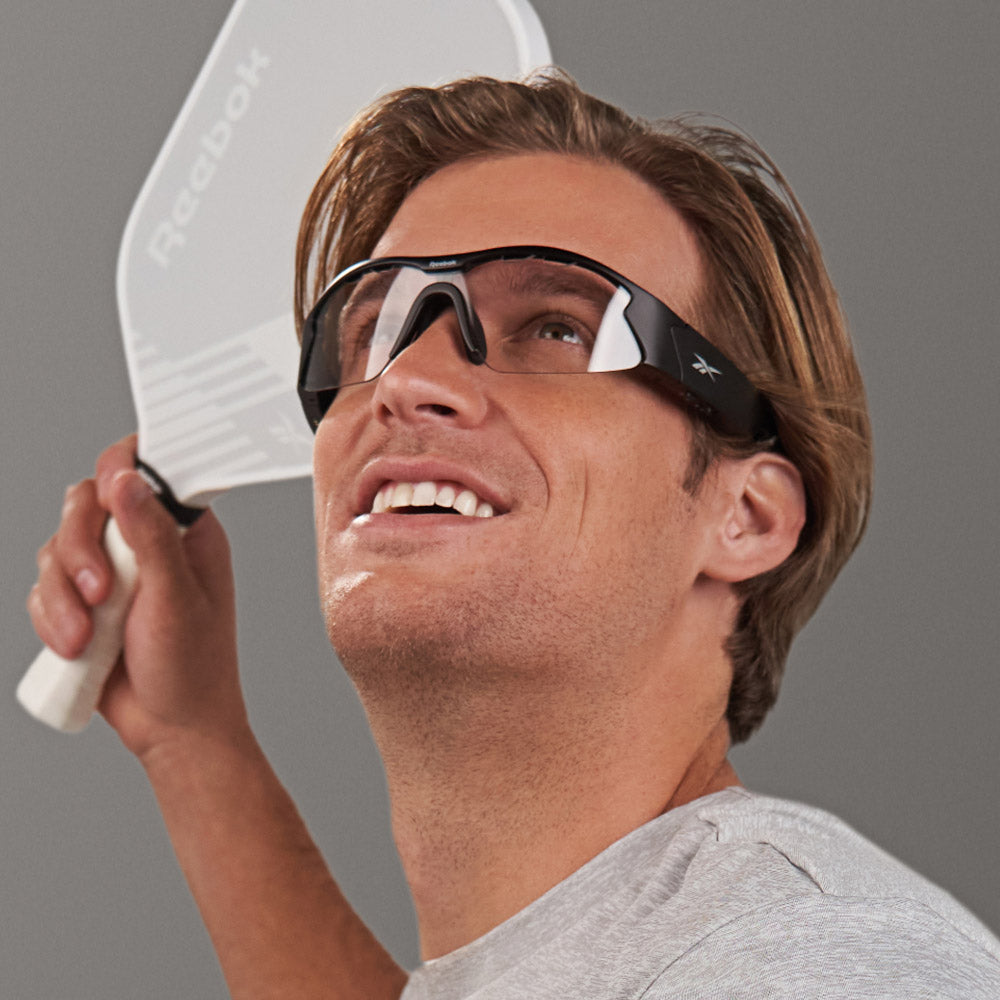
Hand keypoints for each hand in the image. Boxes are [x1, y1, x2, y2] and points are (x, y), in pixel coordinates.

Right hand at [27, 435, 249, 759]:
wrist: (170, 728)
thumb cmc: (193, 667)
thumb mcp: (176, 598)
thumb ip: (152, 537)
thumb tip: (128, 481)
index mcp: (186, 531)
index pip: (148, 471)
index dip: (120, 473)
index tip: (109, 500)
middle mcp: (146, 542)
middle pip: (86, 505)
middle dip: (80, 550)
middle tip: (101, 594)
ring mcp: (113, 570)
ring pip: (58, 548)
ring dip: (63, 596)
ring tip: (88, 637)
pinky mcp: (83, 600)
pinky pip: (44, 587)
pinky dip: (51, 617)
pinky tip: (77, 646)